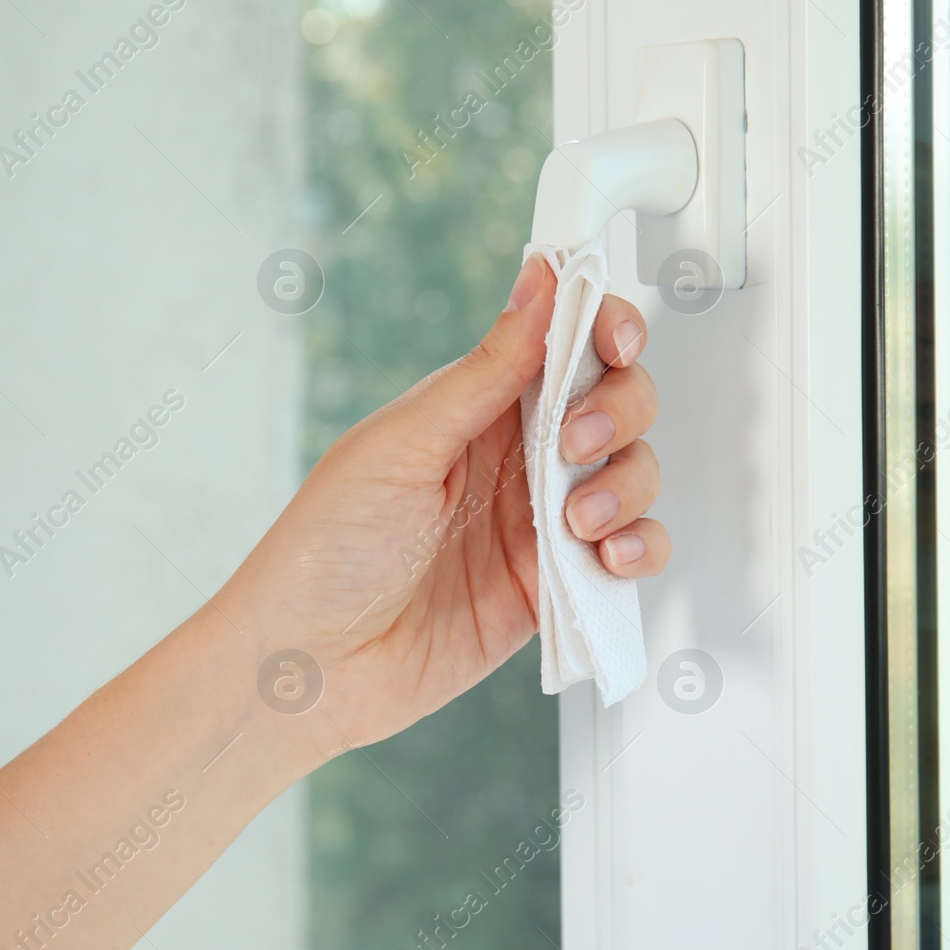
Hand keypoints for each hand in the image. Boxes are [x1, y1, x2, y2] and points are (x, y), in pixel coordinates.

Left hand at [222, 254, 670, 755]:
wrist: (309, 666)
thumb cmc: (324, 552)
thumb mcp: (402, 444)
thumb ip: (485, 371)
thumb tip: (540, 283)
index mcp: (473, 406)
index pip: (564, 345)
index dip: (606, 330)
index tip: (616, 341)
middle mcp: (514, 458)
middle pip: (616, 402)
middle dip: (619, 411)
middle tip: (578, 445)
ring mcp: (539, 523)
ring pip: (634, 474)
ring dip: (627, 486)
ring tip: (578, 522)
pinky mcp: (557, 587)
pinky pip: (631, 553)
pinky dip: (641, 548)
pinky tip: (608, 558)